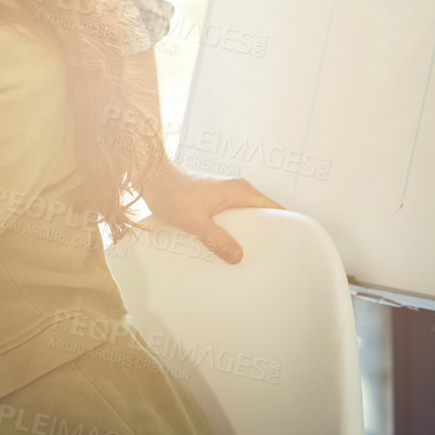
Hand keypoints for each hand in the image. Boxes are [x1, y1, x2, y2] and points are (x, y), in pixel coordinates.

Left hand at [141, 164, 282, 263]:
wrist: (149, 177)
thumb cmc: (170, 191)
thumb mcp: (195, 222)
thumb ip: (217, 240)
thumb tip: (238, 256)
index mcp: (240, 190)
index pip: (273, 208)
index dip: (282, 226)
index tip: (284, 246)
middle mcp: (236, 190)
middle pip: (259, 216)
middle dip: (261, 235)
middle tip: (263, 257)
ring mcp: (224, 194)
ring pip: (242, 218)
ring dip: (242, 234)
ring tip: (243, 256)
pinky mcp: (212, 200)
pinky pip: (228, 217)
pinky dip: (228, 230)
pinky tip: (222, 246)